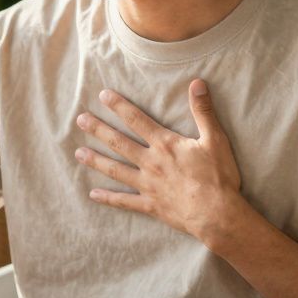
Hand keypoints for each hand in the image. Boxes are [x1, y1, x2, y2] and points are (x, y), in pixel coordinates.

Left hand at [73, 79, 244, 243]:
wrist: (217, 214)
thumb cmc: (218, 177)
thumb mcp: (215, 139)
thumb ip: (203, 111)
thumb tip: (197, 83)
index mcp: (165, 145)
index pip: (136, 120)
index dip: (119, 106)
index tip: (102, 96)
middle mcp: (151, 163)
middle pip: (119, 143)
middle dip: (98, 130)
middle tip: (80, 120)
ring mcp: (147, 185)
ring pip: (116, 170)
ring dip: (96, 161)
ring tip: (78, 153)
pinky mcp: (150, 205)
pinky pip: (124, 201)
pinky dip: (108, 198)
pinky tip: (93, 195)